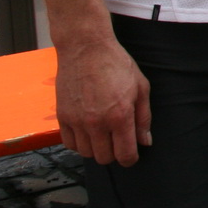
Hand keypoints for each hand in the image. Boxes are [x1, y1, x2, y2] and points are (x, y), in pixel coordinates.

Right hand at [56, 37, 150, 165]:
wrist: (86, 48)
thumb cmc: (116, 64)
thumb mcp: (141, 87)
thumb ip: (144, 117)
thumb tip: (145, 142)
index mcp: (120, 116)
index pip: (124, 155)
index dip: (131, 159)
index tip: (131, 154)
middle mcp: (97, 122)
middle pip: (104, 158)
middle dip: (114, 154)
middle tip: (118, 140)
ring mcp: (77, 121)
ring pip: (86, 153)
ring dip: (96, 148)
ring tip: (103, 134)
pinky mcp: (62, 117)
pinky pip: (69, 144)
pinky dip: (79, 142)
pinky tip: (87, 131)